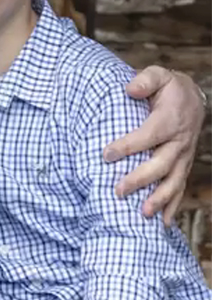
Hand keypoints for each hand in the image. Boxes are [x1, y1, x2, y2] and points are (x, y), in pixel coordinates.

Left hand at [103, 66, 204, 223]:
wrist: (193, 97)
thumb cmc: (167, 87)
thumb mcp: (158, 74)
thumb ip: (145, 80)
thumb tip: (130, 89)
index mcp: (170, 120)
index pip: (148, 136)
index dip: (128, 146)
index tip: (106, 154)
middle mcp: (179, 142)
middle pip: (161, 164)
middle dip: (141, 179)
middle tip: (118, 191)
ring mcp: (183, 156)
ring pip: (173, 181)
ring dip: (159, 199)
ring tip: (144, 215)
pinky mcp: (183, 165)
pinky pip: (180, 188)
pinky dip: (172, 206)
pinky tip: (163, 224)